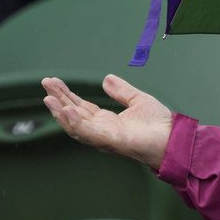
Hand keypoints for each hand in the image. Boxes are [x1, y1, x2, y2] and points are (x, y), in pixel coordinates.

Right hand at [42, 75, 172, 169]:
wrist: (173, 138)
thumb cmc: (158, 124)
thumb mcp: (138, 100)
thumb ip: (122, 91)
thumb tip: (106, 79)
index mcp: (106, 121)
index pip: (80, 106)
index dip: (66, 95)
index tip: (54, 82)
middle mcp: (100, 130)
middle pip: (73, 114)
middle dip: (58, 99)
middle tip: (46, 84)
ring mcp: (103, 137)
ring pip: (75, 125)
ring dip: (60, 112)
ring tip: (49, 98)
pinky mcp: (110, 141)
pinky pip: (88, 132)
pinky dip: (76, 122)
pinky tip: (67, 110)